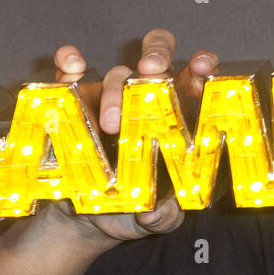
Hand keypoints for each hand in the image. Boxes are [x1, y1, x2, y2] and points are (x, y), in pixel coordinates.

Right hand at [45, 29, 219, 243]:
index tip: (201, 66)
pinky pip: (73, 76)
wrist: (87, 219)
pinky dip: (71, 64)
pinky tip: (71, 62)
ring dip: (116, 90)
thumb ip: (165, 217)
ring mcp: (113, 98)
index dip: (202, 67)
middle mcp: (148, 99)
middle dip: (157, 55)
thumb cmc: (136, 210)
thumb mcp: (158, 220)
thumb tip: (157, 214)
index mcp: (180, 117)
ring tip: (110, 123)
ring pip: (119, 74)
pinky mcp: (78, 102)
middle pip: (158, 58)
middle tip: (150, 70)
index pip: (197, 81)